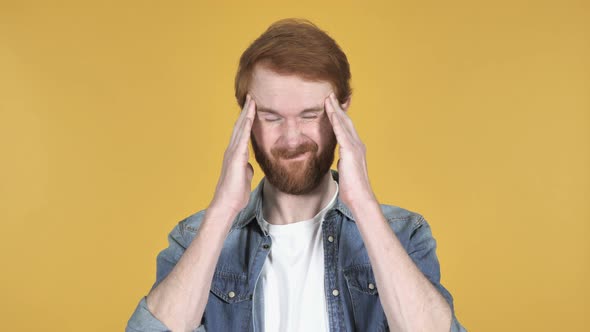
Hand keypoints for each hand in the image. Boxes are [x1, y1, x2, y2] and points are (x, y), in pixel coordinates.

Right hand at [209, 94, 255, 216]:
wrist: (226, 204)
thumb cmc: (235, 194)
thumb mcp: (244, 178)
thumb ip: (246, 169)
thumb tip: (249, 165)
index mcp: (235, 155)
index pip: (242, 133)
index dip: (247, 120)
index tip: (253, 107)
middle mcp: (232, 151)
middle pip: (239, 126)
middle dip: (246, 111)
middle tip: (252, 96)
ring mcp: (232, 153)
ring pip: (240, 129)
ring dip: (246, 114)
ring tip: (252, 101)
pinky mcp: (235, 159)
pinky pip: (242, 139)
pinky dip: (246, 127)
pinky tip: (250, 117)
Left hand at [324, 92, 375, 207]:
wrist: (361, 198)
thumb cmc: (353, 189)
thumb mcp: (347, 172)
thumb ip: (344, 163)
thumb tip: (341, 161)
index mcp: (356, 149)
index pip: (347, 128)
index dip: (340, 116)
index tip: (333, 105)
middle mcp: (358, 144)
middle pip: (346, 121)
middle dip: (338, 107)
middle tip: (330, 95)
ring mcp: (355, 147)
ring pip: (344, 123)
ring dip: (335, 109)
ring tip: (328, 98)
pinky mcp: (350, 151)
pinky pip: (341, 132)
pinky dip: (335, 121)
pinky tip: (330, 112)